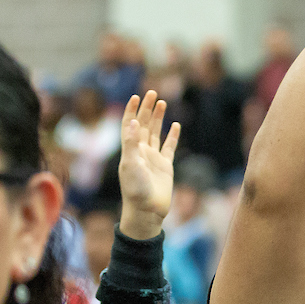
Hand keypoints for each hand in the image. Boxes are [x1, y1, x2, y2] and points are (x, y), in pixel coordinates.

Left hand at [117, 91, 179, 239]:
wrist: (147, 210)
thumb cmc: (135, 190)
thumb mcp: (130, 165)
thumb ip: (131, 143)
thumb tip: (133, 122)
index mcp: (130, 149)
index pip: (129, 125)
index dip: (131, 111)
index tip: (136, 97)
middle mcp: (141, 151)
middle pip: (143, 125)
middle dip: (146, 109)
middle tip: (152, 93)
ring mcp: (153, 158)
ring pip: (155, 133)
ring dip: (158, 118)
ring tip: (162, 102)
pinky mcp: (165, 166)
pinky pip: (169, 147)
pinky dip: (172, 135)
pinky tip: (175, 125)